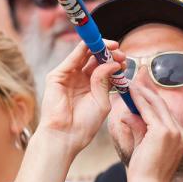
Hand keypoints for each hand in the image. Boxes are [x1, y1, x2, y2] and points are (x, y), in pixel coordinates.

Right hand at [38, 40, 126, 155]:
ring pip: (84, 55)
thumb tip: (112, 63)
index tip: (124, 60)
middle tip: (120, 52)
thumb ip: (106, 81)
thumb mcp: (102, 101)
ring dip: (98, 48)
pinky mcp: (57, 76)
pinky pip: (71, 58)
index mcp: (93, 86)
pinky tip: (93, 45)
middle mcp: (81, 79)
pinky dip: (82, 49)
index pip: (104, 67)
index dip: (114, 61)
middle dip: (108, 53)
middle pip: (95, 59)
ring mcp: (69, 76)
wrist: (66, 136)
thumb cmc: (85, 124)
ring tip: (112, 47)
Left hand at [123, 81, 182, 181]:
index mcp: (181, 138)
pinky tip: (129, 91)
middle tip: (134, 78)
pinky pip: (149, 110)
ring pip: (157, 104)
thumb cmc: (145, 176)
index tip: (140, 88)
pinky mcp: (164, 132)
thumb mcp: (143, 149)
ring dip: (142, 92)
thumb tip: (128, 113)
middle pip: (163, 105)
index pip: (165, 113)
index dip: (152, 99)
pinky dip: (138, 99)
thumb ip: (139, 129)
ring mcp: (175, 132)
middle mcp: (181, 133)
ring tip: (129, 82)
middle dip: (148, 90)